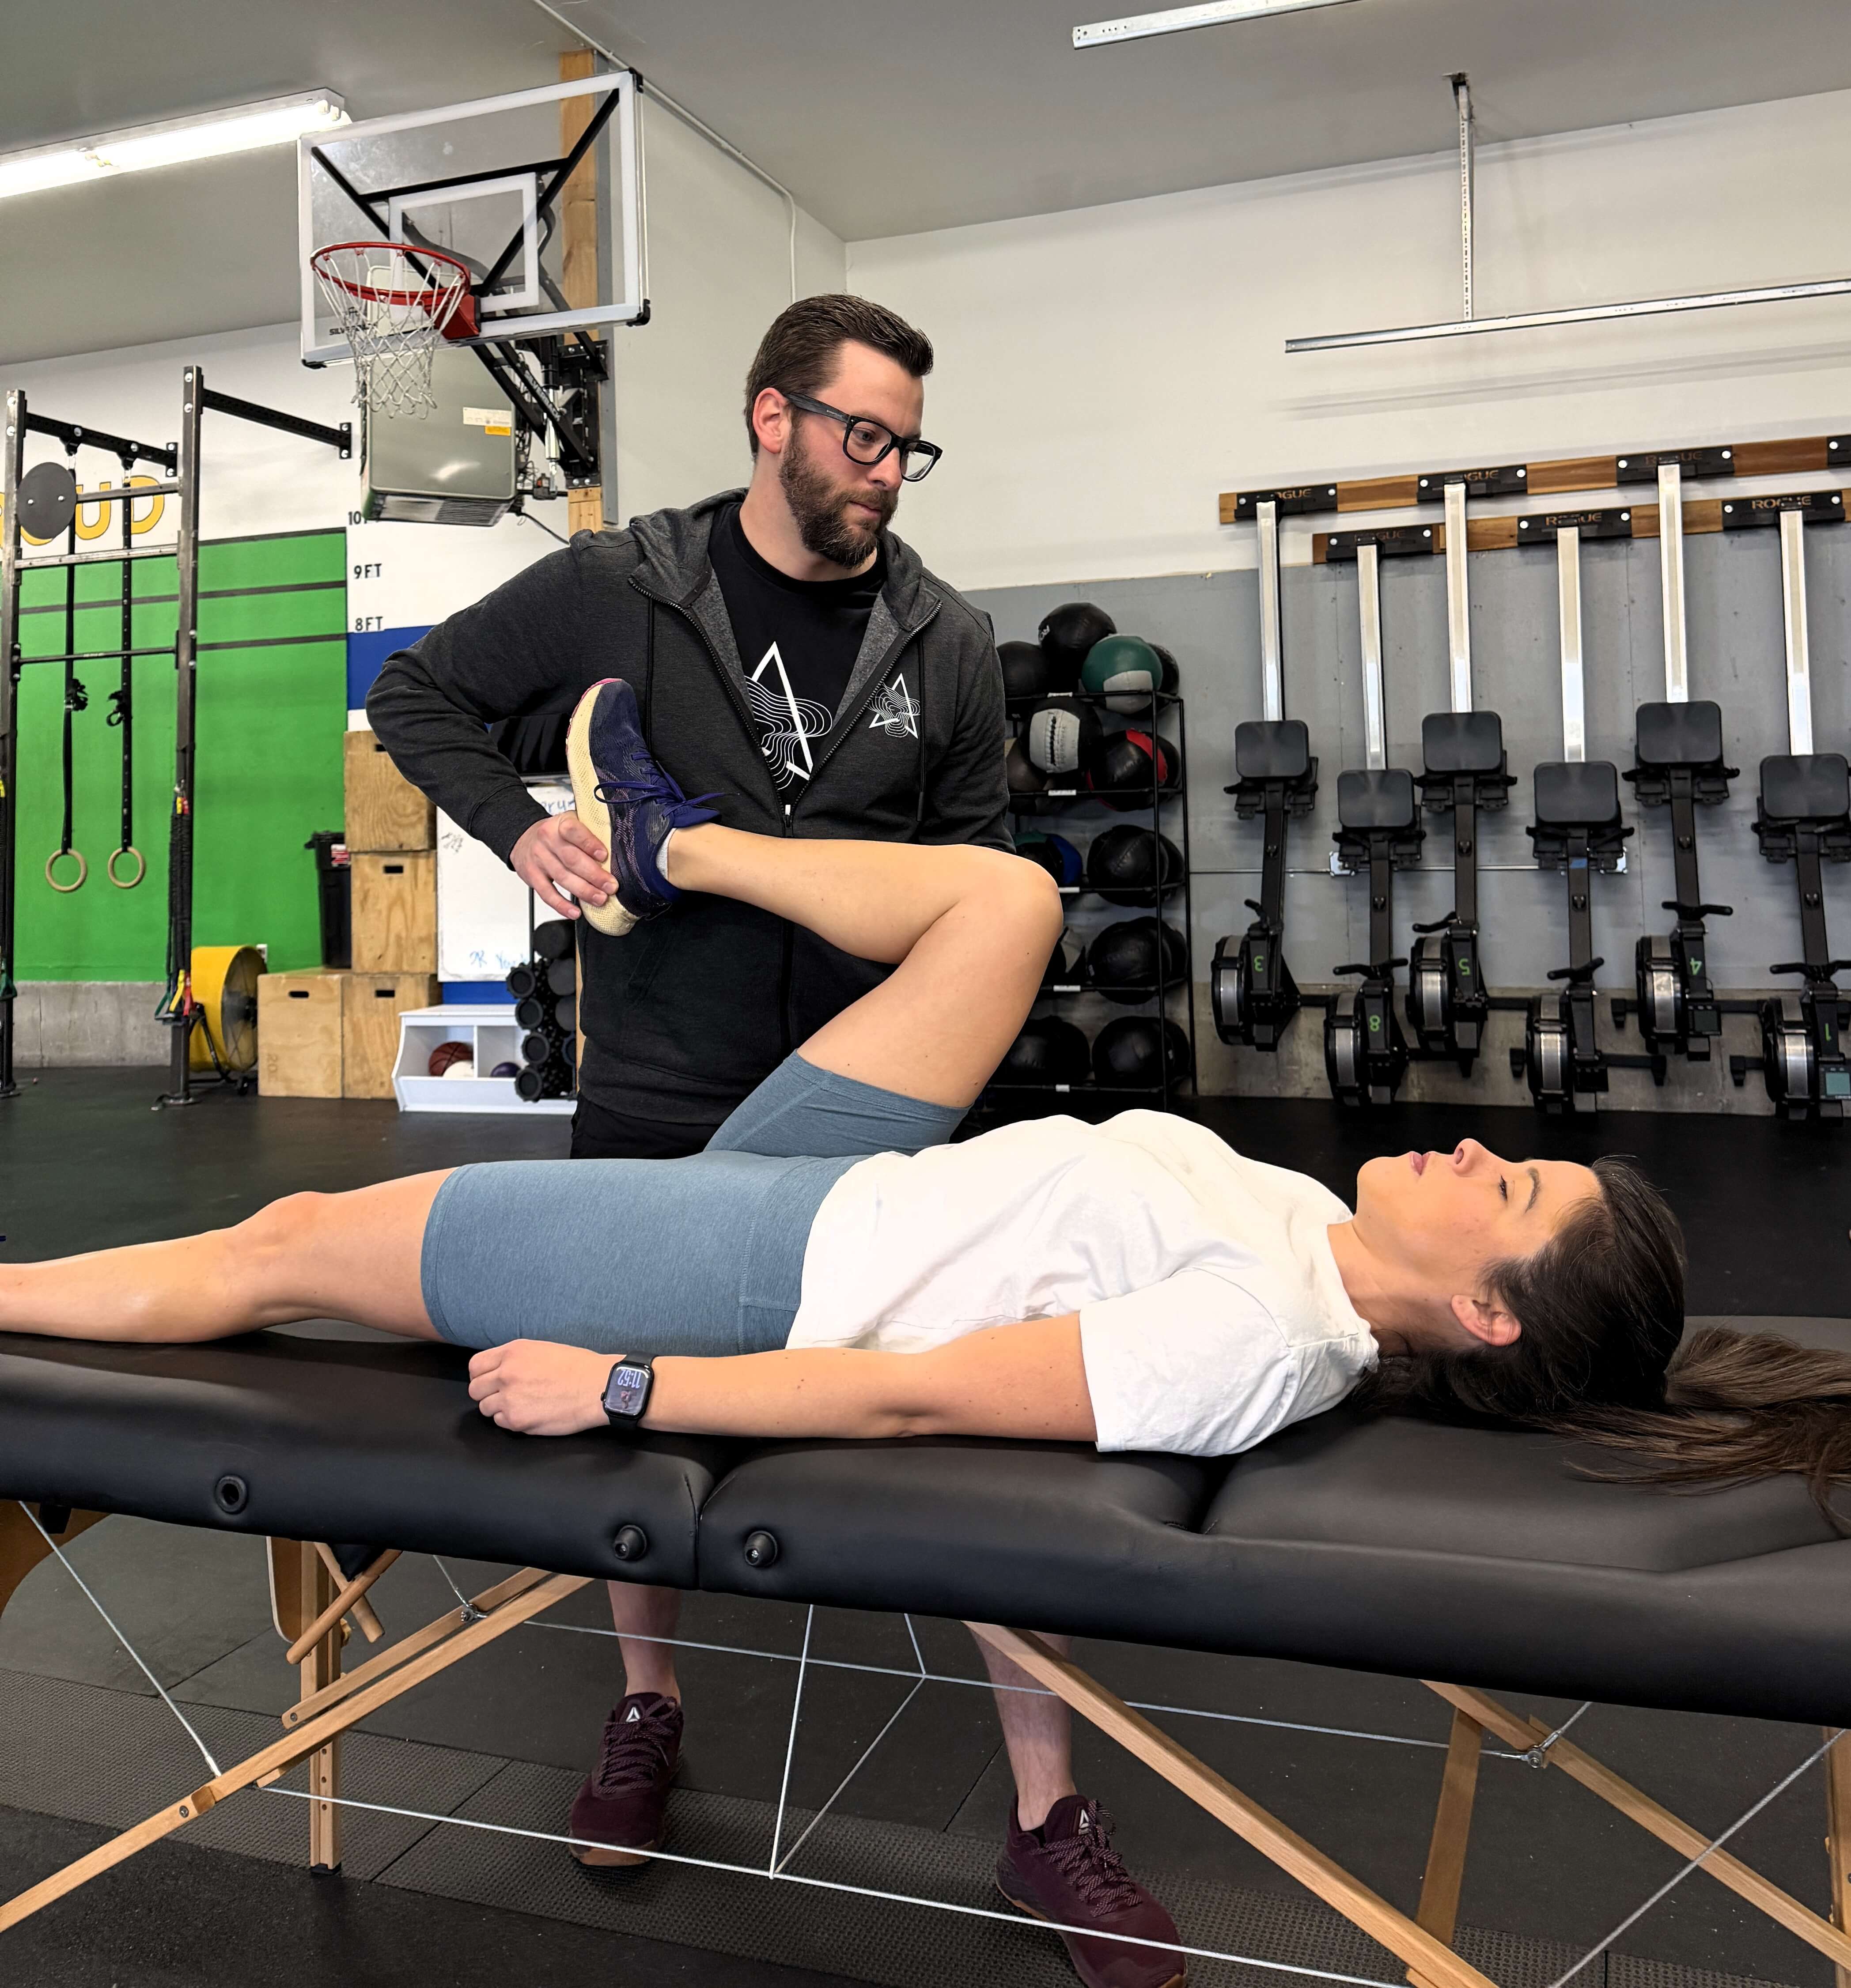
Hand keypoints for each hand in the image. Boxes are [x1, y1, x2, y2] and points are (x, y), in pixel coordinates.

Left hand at [468, 1341, 612, 1434]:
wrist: (597, 1387)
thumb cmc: (578, 1367)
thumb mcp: (542, 1349)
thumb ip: (515, 1359)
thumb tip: (499, 1370)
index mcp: (513, 1352)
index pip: (475, 1366)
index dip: (480, 1375)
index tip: (489, 1380)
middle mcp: (506, 1374)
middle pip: (475, 1389)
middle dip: (486, 1393)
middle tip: (503, 1395)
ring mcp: (509, 1399)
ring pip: (485, 1408)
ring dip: (498, 1408)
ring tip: (520, 1405)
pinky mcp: (517, 1420)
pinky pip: (500, 1423)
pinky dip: (511, 1420)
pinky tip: (529, 1414)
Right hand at [510, 812, 617, 920]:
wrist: (525, 839)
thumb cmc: (556, 834)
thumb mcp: (572, 823)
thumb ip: (590, 833)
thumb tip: (617, 851)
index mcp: (560, 823)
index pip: (574, 831)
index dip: (589, 844)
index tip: (604, 856)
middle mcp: (547, 839)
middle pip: (571, 859)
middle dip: (594, 875)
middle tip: (610, 886)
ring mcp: (538, 858)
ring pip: (562, 877)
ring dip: (583, 891)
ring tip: (600, 899)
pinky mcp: (532, 876)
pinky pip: (547, 893)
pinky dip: (562, 905)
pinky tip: (575, 911)